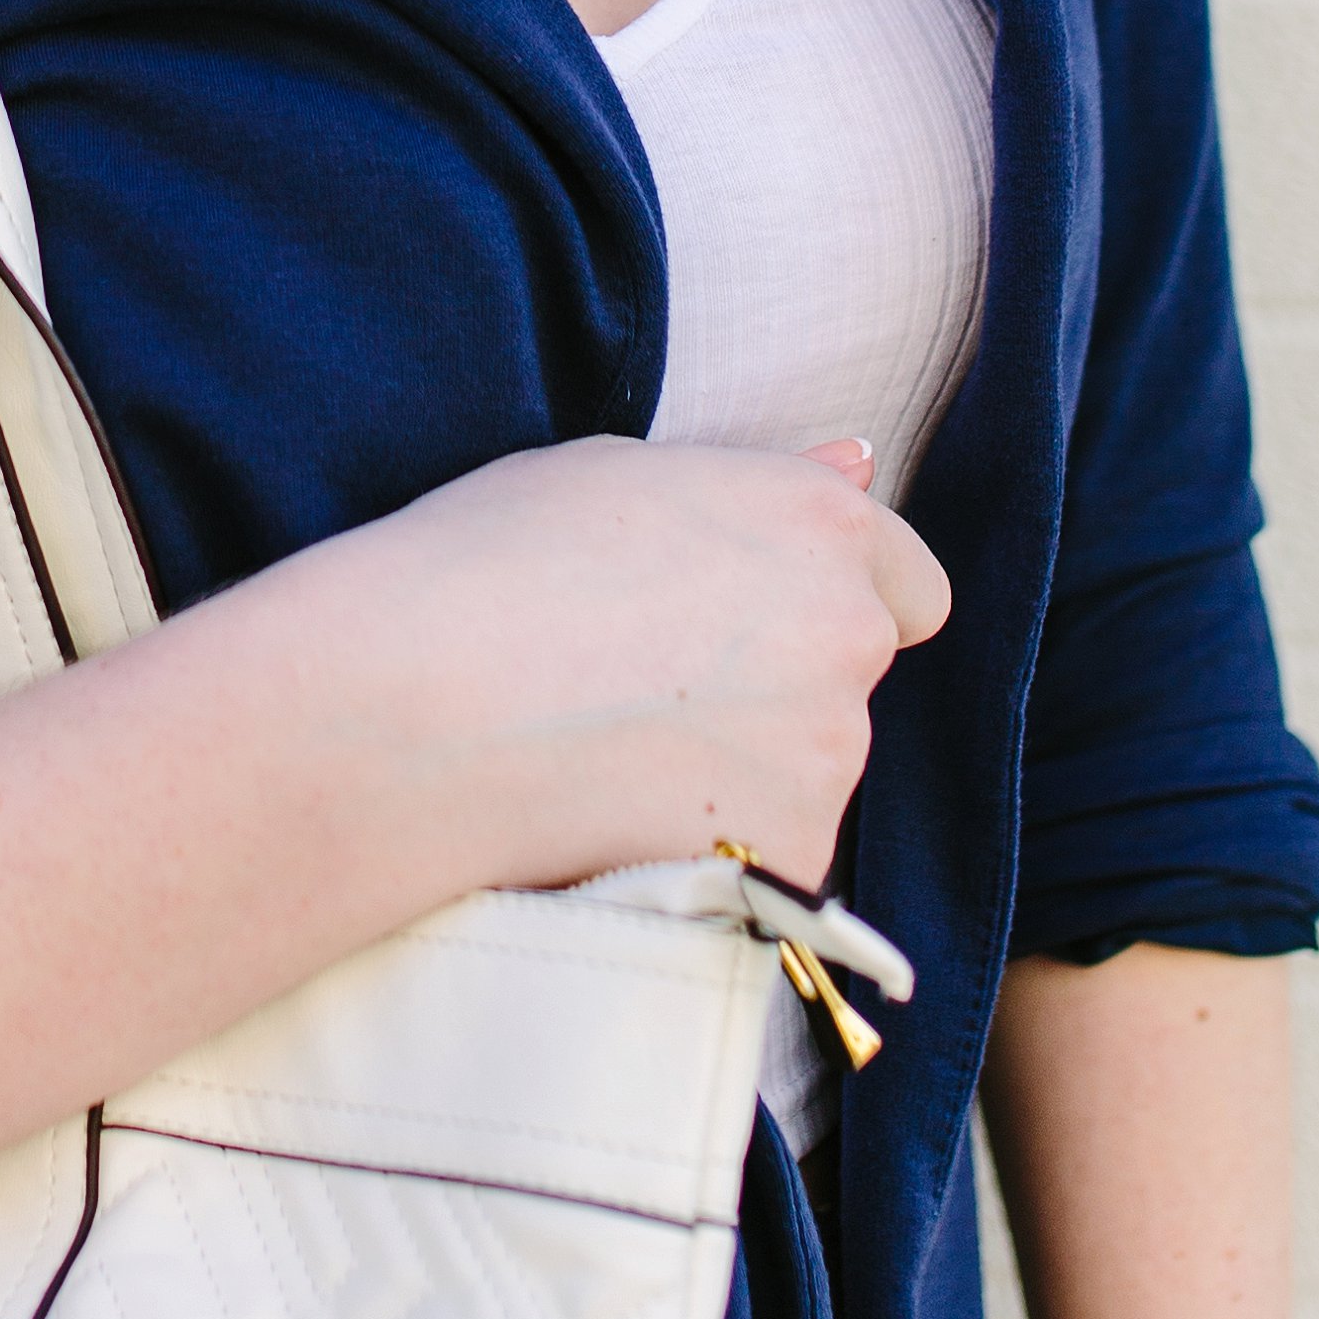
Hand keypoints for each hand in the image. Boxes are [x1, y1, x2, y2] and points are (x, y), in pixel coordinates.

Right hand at [321, 422, 948, 895]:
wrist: (412, 709)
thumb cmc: (486, 564)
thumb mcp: (615, 477)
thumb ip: (755, 483)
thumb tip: (857, 464)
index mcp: (815, 525)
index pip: (906, 584)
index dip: (829, 605)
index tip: (747, 625)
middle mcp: (845, 633)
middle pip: (848, 677)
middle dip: (778, 686)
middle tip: (647, 689)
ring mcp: (825, 753)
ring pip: (807, 768)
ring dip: (743, 766)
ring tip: (613, 752)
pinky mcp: (789, 854)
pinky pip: (768, 853)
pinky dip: (714, 847)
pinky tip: (618, 819)